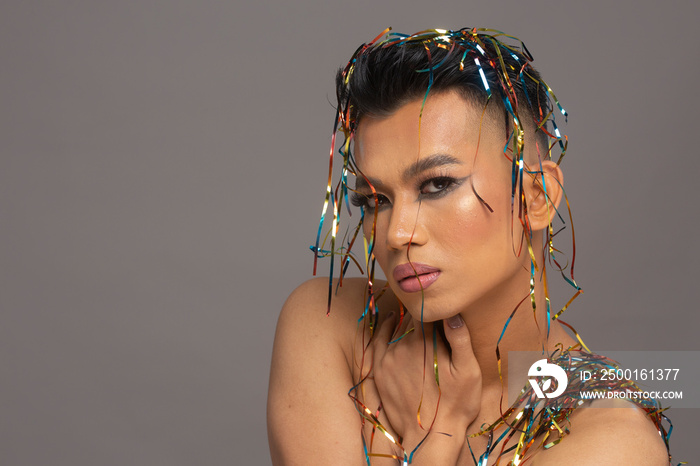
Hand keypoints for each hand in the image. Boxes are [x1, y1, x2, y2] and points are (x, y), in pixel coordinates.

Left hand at [371, 312, 481, 458]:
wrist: (431, 435)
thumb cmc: (456, 404)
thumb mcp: (468, 371)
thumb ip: (460, 338)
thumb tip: (452, 311)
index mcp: (426, 341)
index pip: (427, 310)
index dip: (434, 306)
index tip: (440, 302)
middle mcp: (403, 344)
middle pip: (412, 318)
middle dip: (422, 313)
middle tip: (430, 308)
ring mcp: (389, 356)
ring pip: (397, 328)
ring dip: (406, 321)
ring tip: (414, 311)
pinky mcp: (379, 368)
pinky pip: (379, 339)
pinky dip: (385, 328)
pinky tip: (392, 320)